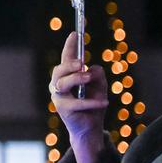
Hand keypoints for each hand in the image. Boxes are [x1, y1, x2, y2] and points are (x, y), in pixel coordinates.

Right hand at [50, 31, 108, 162]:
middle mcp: (58, 84)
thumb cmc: (94, 105)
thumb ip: (97, 75)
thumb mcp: (100, 86)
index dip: (70, 45)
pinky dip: (91, 102)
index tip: (75, 33)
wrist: (91, 129)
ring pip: (62, 83)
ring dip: (76, 78)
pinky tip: (103, 102)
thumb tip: (92, 69)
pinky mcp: (63, 109)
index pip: (67, 58)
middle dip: (69, 64)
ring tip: (88, 77)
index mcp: (67, 76)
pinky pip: (76, 103)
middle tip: (81, 62)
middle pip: (60, 69)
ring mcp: (58, 97)